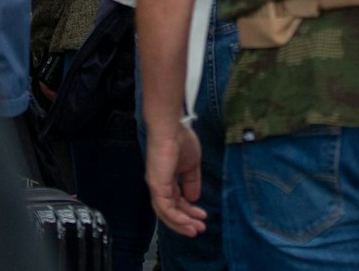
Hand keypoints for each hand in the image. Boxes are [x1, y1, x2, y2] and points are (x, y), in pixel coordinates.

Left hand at [144, 121, 207, 235]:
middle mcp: (158, 185)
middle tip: (199, 230)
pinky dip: (176, 217)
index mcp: (166, 180)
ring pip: (166, 213)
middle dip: (185, 222)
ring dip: (181, 223)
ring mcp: (156, 186)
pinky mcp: (157, 185)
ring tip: (195, 230)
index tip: (202, 217)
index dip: (188, 212)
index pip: (176, 202)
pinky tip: (188, 221)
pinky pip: (165, 207)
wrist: (171, 128)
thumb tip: (194, 198)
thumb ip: (192, 183)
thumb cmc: (180, 140)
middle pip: (170, 211)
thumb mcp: (191, 166)